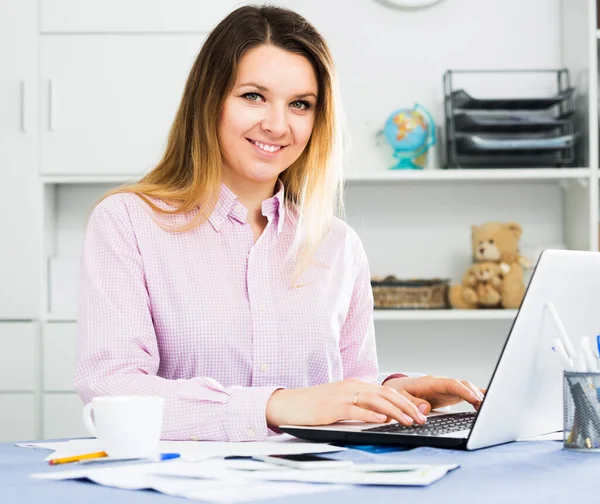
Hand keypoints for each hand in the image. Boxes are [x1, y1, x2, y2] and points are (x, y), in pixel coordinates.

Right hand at [265, 378, 427, 427]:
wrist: (288, 403)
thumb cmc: (314, 405)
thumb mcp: (341, 402)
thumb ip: (360, 405)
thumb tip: (382, 415)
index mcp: (355, 385)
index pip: (387, 391)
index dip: (406, 401)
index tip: (420, 413)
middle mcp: (351, 386)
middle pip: (386, 394)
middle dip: (407, 406)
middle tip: (422, 419)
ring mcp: (342, 395)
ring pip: (375, 400)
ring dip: (395, 411)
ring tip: (408, 421)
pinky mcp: (332, 407)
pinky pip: (355, 409)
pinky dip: (371, 413)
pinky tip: (382, 419)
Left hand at [383, 375, 484, 413]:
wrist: (398, 388)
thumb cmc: (398, 392)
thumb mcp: (400, 397)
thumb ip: (412, 402)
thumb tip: (425, 408)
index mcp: (430, 382)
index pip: (451, 384)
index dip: (464, 391)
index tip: (475, 399)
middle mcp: (441, 383)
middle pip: (463, 384)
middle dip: (476, 394)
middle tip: (487, 408)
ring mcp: (447, 388)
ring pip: (467, 388)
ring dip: (479, 396)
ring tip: (489, 410)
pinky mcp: (450, 394)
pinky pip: (467, 393)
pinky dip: (478, 396)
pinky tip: (490, 402)